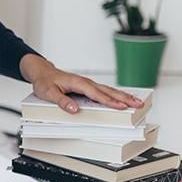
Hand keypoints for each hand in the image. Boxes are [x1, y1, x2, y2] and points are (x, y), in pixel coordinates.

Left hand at [19, 54, 143, 113]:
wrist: (43, 72)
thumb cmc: (45, 82)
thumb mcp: (48, 93)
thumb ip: (61, 101)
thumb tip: (73, 109)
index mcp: (78, 83)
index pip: (96, 94)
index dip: (109, 101)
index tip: (122, 107)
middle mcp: (85, 82)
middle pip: (108, 91)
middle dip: (124, 98)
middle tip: (139, 104)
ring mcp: (87, 84)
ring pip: (108, 90)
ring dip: (123, 96)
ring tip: (137, 101)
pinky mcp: (87, 87)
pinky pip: (104, 91)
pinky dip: (115, 95)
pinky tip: (123, 99)